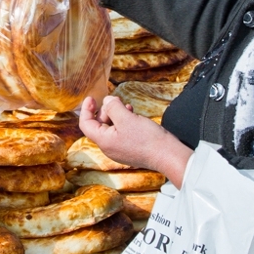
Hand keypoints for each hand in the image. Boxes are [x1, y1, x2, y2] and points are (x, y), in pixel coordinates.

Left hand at [78, 96, 192, 186]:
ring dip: (115, 115)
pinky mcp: (130, 149)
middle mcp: (109, 147)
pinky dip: (124, 122)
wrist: (168, 156)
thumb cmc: (147, 139)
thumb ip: (113, 107)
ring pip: (111, 128)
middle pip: (98, 125)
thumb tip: (106, 101)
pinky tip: (133, 115)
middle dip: (104, 110)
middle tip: (115, 100)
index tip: (91, 98)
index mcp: (104, 141)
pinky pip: (121, 133)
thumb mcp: (127, 118)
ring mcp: (120, 150)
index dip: (86, 109)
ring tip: (126, 106)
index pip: (86, 124)